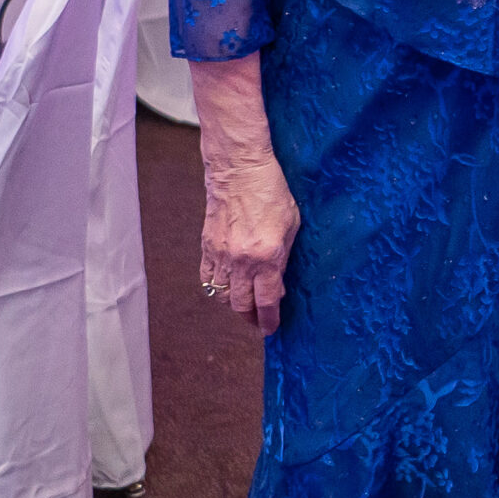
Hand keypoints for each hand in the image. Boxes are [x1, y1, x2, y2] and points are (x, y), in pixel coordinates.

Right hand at [200, 150, 299, 334]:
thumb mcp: (291, 226)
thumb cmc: (271, 192)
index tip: (271, 328)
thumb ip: (284, 258)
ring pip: (222, 295)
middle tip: (258, 320)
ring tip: (244, 304)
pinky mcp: (207, 246)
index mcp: (267, 257)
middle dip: (251, 318)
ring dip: (233, 304)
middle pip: (241, 305)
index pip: (267, 301)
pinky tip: (226, 287)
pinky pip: (207, 279)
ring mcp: (221, 254)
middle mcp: (241, 261)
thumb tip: (278, 284)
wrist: (239, 169)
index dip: (269, 320)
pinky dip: (216, 288)